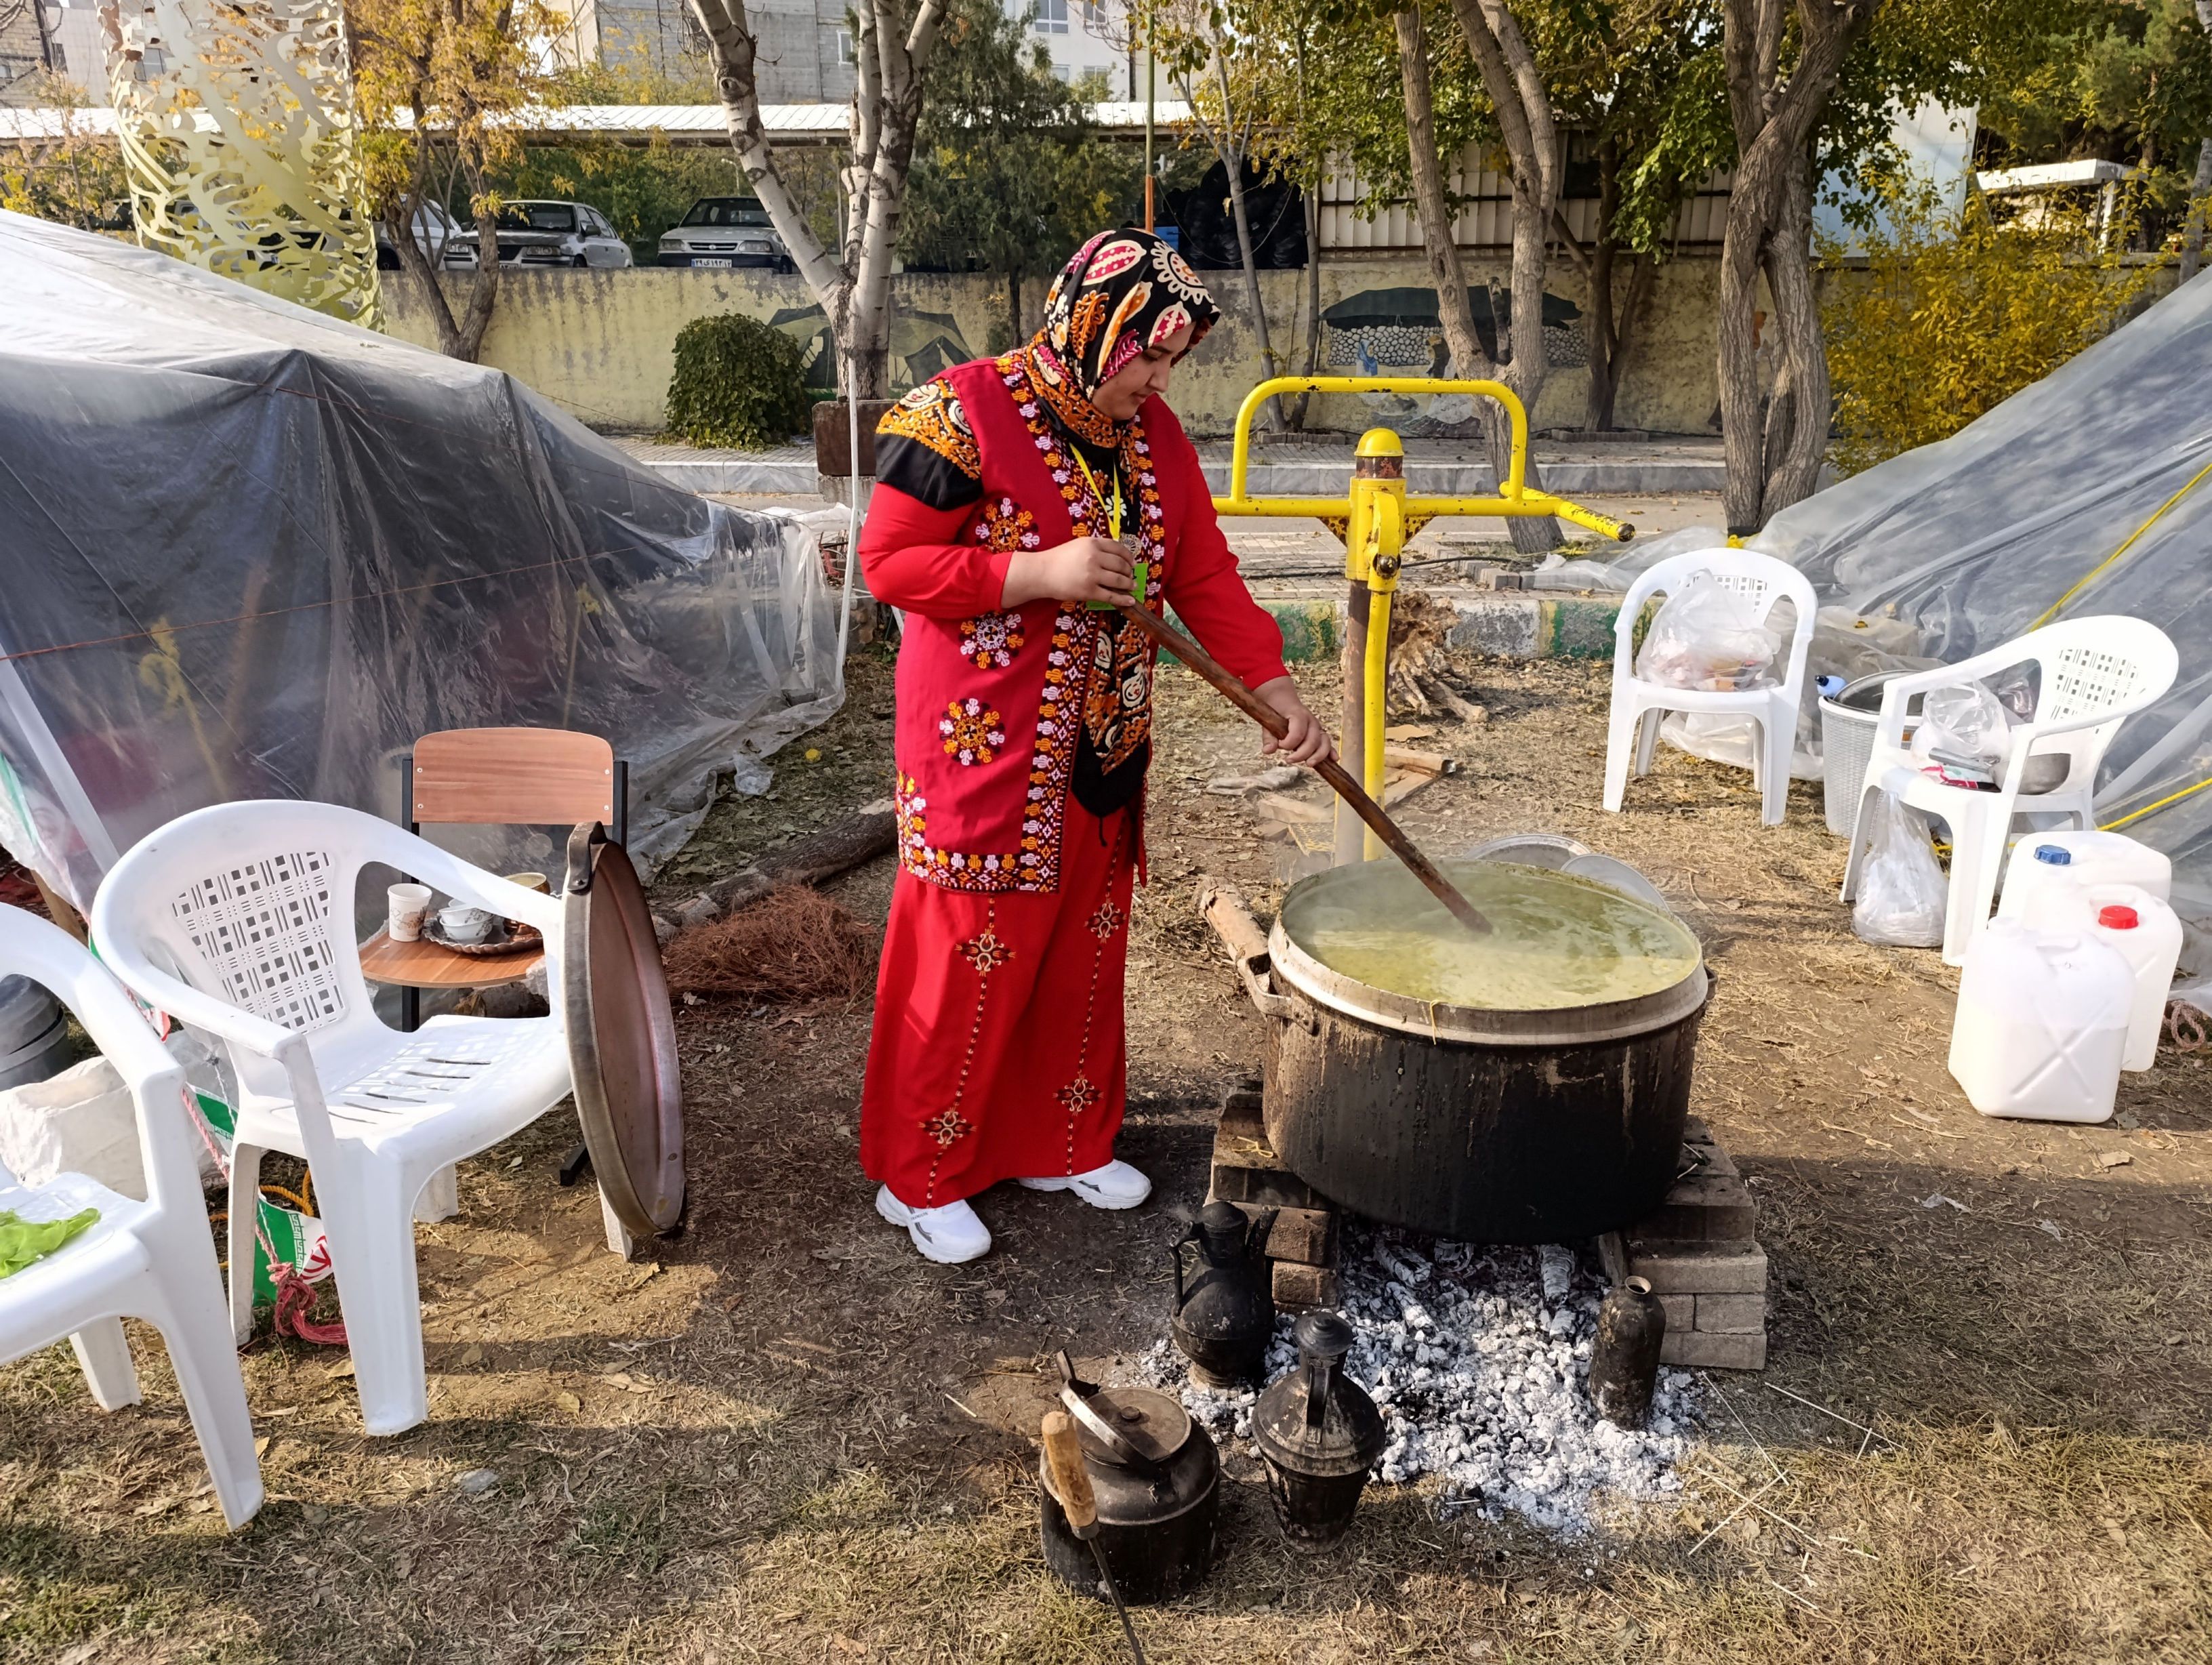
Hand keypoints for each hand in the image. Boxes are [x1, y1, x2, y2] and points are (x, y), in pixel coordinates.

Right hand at [1002, 536, 1135, 608]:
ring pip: (1119, 580)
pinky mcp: (1089, 591)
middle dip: (1129, 571)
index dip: (1128, 556)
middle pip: (1120, 565)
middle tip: (1131, 576)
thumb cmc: (1058, 559)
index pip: (1118, 548)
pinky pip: (1111, 596)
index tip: (1132, 562)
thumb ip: (1096, 548)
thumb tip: (1116, 557)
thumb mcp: (1078, 545)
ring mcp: (1092, 575)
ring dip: (1129, 584)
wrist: (1042, 572)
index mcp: (1093, 543)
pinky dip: (1123, 599)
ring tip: (1132, 587)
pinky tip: (1130, 601)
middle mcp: (1094, 557)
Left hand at [1253, 677, 1332, 766]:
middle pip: (1313, 740)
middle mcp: (1311, 721)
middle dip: (1302, 754)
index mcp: (1298, 715)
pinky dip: (1331, 752)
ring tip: (1308, 764)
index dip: (1289, 743)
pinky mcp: (1319, 734)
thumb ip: (1269, 737)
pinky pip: (1328, 743)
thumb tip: (1268, 751)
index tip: (1280, 745)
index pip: (1298, 733)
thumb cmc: (1276, 712)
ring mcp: (1317, 727)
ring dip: (1318, 755)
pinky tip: (1334, 760)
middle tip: (1288, 759)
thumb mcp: (1269, 722)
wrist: (1283, 700)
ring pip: (1324, 742)